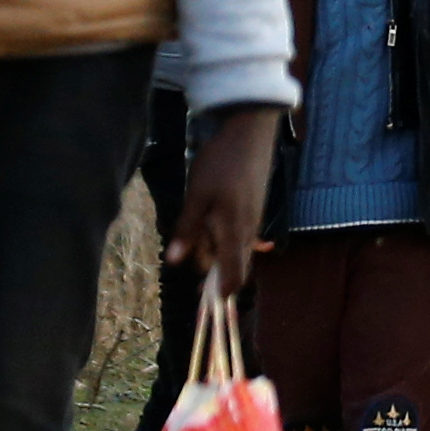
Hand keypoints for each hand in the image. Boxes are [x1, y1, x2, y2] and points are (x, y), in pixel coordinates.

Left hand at [176, 102, 277, 282]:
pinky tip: (211, 213)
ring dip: (215, 245)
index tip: (205, 298)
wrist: (250, 132)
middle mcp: (249, 230)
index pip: (234, 276)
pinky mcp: (255, 207)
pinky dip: (224, 232)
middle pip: (233, 264)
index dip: (221, 292)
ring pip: (235, 247)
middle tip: (190, 243)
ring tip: (199, 220)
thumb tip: (174, 262)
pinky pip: (240, 232)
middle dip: (211, 264)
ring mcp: (255, 218)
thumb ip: (187, 230)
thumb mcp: (196, 195)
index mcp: (235, 231)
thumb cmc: (220, 163)